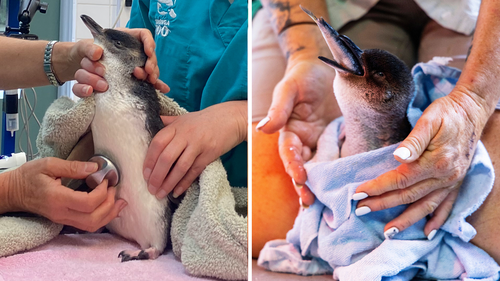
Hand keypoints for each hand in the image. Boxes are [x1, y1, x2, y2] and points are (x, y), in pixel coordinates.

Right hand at [7, 158, 126, 231]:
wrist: (14, 191)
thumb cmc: (29, 176)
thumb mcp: (49, 164)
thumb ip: (73, 167)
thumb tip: (95, 168)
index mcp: (57, 198)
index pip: (87, 203)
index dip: (102, 193)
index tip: (106, 179)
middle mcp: (61, 213)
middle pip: (93, 219)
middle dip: (110, 205)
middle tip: (114, 189)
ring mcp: (63, 218)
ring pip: (92, 226)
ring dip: (109, 214)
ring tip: (119, 201)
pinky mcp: (65, 219)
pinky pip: (87, 225)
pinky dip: (102, 218)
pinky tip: (110, 207)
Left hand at [72, 28, 169, 96]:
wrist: (84, 69)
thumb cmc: (86, 55)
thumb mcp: (84, 48)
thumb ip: (88, 48)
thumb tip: (97, 53)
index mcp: (126, 39)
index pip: (143, 35)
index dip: (149, 42)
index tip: (148, 52)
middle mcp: (134, 51)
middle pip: (150, 54)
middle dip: (152, 63)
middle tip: (149, 71)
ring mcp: (136, 65)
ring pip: (151, 68)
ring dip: (153, 74)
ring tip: (151, 80)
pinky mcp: (136, 78)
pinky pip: (149, 82)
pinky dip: (156, 86)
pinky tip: (163, 89)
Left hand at [143, 100, 246, 198]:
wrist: (230, 118)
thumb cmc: (204, 120)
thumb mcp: (184, 118)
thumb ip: (168, 122)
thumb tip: (151, 122)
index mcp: (177, 126)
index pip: (157, 143)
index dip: (149, 160)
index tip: (144, 174)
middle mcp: (186, 135)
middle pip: (167, 157)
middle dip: (157, 176)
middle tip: (150, 188)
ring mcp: (198, 145)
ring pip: (180, 167)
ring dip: (169, 182)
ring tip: (161, 193)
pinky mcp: (209, 154)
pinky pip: (194, 171)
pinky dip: (185, 183)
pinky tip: (177, 191)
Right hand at [257, 58, 339, 205]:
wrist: (329, 67)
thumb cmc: (304, 76)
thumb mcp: (290, 89)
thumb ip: (279, 108)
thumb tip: (263, 129)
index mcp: (290, 132)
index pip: (289, 152)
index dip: (293, 165)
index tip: (300, 177)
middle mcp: (305, 142)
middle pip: (303, 168)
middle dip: (304, 186)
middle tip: (310, 201)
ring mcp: (322, 144)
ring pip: (320, 169)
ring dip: (321, 186)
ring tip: (326, 203)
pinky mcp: (339, 143)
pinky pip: (340, 160)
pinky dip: (342, 174)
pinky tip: (350, 185)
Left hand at [354, 89, 489, 238]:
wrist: (472, 111)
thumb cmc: (447, 113)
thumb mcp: (429, 120)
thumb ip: (414, 141)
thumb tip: (398, 157)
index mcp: (436, 161)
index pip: (400, 180)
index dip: (378, 187)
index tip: (358, 193)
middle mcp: (445, 176)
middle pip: (408, 196)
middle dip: (382, 204)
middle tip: (360, 210)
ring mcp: (452, 182)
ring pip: (426, 206)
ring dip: (406, 221)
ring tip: (388, 232)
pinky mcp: (457, 182)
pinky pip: (447, 206)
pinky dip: (437, 220)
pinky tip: (427, 232)